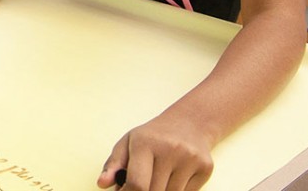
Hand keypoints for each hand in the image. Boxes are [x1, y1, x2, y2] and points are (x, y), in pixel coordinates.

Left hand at [97, 114, 213, 190]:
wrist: (189, 123)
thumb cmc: (153, 137)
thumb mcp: (128, 143)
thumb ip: (113, 165)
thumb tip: (102, 183)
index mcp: (145, 143)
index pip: (137, 184)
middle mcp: (170, 149)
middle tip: (141, 185)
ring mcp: (190, 159)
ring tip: (158, 178)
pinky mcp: (205, 167)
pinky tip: (174, 177)